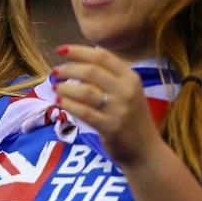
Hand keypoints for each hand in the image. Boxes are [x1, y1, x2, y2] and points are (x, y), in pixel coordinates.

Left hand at [53, 45, 164, 166]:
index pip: (102, 57)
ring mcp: (119, 109)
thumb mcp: (128, 92)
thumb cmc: (132, 118)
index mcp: (130, 77)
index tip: (60, 50)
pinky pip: (84, 112)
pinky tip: (60, 103)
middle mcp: (126, 90)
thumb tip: (79, 60)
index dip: (79, 51)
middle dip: (69, 69)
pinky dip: (68, 105)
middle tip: (55, 72)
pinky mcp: (111, 127)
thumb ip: (109, 77)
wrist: (146, 151)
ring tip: (56, 88)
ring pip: (86, 91)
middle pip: (91, 71)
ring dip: (66, 88)